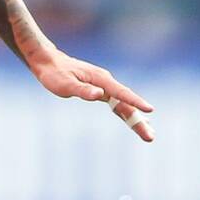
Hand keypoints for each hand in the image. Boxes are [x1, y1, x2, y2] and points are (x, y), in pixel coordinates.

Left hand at [31, 49, 154, 142]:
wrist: (48, 62)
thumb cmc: (55, 74)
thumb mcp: (66, 84)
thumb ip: (83, 90)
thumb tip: (99, 95)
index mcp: (101, 80)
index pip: (122, 93)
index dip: (135, 102)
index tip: (150, 110)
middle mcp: (106, 83)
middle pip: (127, 103)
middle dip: (139, 121)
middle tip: (151, 137)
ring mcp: (104, 86)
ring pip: (124, 105)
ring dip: (136, 120)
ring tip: (149, 134)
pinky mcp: (100, 90)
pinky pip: (117, 104)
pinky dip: (127, 113)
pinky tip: (135, 120)